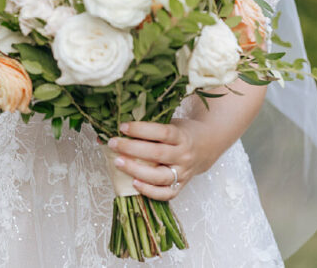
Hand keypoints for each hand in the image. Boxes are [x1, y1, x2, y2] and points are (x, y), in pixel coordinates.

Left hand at [106, 118, 220, 201]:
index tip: (122, 126)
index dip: (141, 129)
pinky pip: (166, 194)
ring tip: (118, 162)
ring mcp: (183, 173)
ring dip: (136, 170)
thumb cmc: (181, 133)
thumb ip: (146, 127)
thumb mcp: (170, 123)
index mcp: (182, 136)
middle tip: (113, 143)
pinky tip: (134, 183)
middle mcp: (184, 155)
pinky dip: (149, 191)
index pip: (162, 132)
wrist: (206, 147)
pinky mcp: (181, 186)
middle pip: (157, 154)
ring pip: (159, 176)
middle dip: (132, 149)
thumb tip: (110, 129)